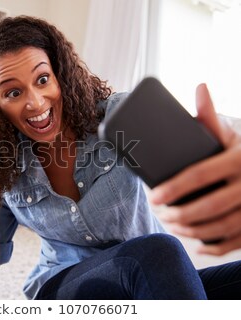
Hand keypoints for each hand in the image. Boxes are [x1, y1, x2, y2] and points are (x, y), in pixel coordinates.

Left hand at [151, 84, 240, 254]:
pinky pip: (234, 242)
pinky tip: (197, 243)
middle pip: (208, 206)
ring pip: (220, 227)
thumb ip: (212, 117)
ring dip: (190, 230)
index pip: (199, 175)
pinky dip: (213, 246)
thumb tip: (200, 87)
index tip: (153, 195)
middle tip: (160, 213)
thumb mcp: (230, 137)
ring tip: (171, 224)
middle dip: (178, 213)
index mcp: (238, 159)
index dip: (173, 188)